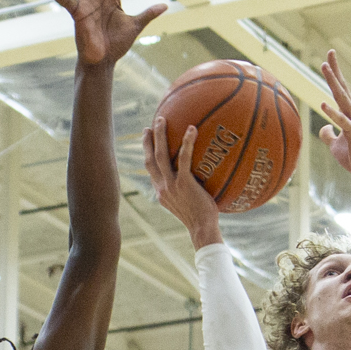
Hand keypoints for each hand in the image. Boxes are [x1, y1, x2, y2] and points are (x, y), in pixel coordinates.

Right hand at [144, 118, 221, 249]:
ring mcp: (171, 185)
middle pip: (149, 159)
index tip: (148, 140)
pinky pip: (184, 158)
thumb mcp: (189, 204)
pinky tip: (192, 129)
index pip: (150, 170)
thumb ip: (187, 192)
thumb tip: (199, 180)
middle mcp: (162, 187)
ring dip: (160, 136)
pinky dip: (187, 142)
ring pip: (160, 155)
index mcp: (161, 192)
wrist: (202, 230)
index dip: (147, 154)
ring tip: (163, 120)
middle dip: (147, 141)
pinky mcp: (184, 183)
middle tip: (150, 126)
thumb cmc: (202, 219)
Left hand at [318, 49, 350, 195]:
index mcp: (348, 114)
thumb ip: (328, 135)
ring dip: (333, 82)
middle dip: (335, 71)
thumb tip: (323, 128)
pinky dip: (333, 114)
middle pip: (342, 89)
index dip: (334, 75)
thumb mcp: (335, 146)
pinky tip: (323, 105)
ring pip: (342, 99)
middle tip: (329, 53)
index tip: (328, 58)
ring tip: (324, 67)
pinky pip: (342, 123)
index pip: (340, 91)